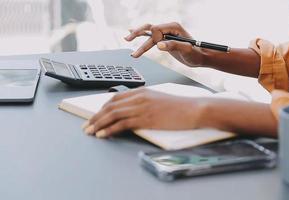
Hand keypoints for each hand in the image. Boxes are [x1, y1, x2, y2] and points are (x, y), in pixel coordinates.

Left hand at [82, 88, 204, 137]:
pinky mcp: (146, 119)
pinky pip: (122, 124)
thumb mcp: (159, 100)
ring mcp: (142, 107)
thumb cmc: (180, 107)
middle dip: (96, 116)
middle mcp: (139, 97)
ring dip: (98, 123)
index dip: (103, 107)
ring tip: (90, 131)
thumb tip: (133, 113)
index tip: (96, 115)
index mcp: (142, 91)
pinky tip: (102, 134)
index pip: (116, 98)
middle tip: (87, 125)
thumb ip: (145, 103)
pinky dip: (109, 129)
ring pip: (113, 114)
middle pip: (111, 106)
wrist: (194, 109)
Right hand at [125, 22, 207, 66]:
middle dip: (138, 32)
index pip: (157, 29)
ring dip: (137, 35)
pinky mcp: (164, 40)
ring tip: (126, 39)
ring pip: (148, 32)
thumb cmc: (196, 53)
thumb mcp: (187, 50)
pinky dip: (141, 35)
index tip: (156, 46)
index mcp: (174, 27)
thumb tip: (159, 45)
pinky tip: (132, 32)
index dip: (154, 37)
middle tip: (128, 38)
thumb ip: (173, 46)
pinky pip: (150, 36)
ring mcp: (165, 34)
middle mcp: (168, 28)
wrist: (200, 57)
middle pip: (149, 27)